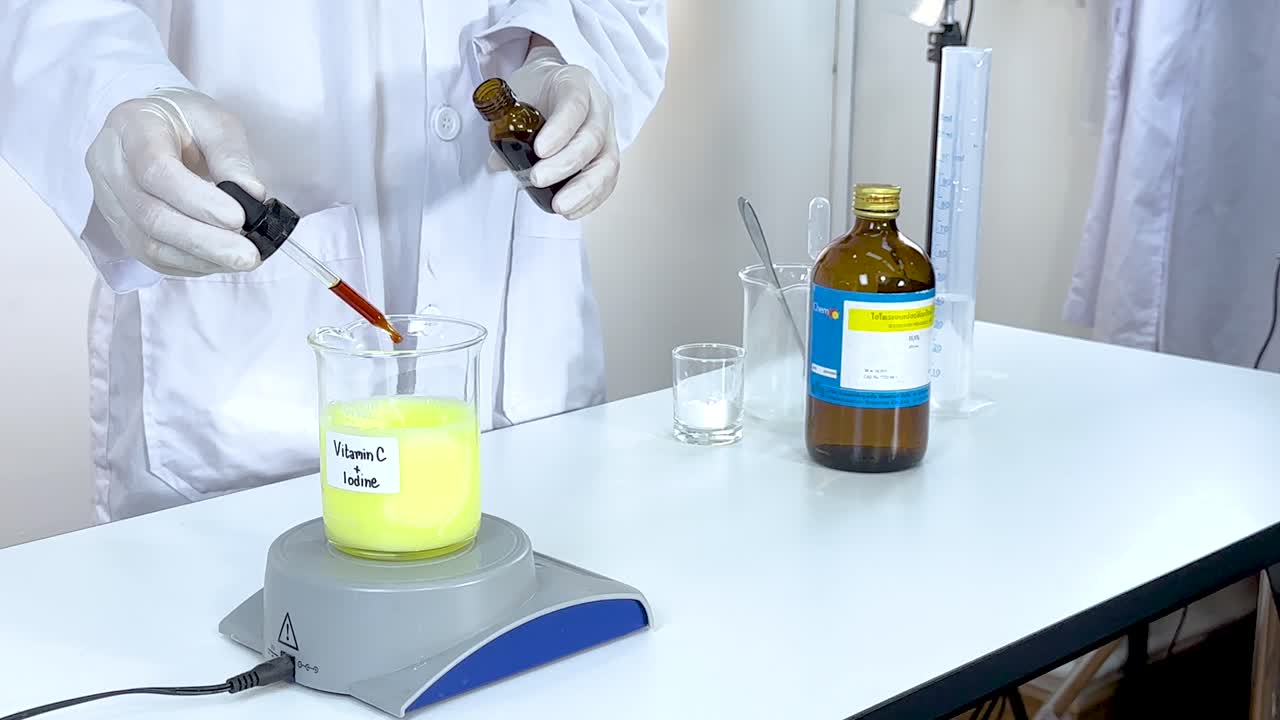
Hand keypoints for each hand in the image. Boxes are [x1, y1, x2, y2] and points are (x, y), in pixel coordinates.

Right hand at [85, 88, 264, 276]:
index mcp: (131, 126)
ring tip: (240, 259)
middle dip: (204, 241)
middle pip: (150, 214)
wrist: (157, 127)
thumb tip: (252, 197)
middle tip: (248, 255)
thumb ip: (232, 157)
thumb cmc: (187, 122)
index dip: (197, 200)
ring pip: (147, 242)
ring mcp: (108, 199)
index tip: (239, 218)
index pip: (155, 170)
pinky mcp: (118, 226)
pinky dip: (189, 264)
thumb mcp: (216, 123)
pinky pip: (149, 256)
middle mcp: (108, 164)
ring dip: (199, 258)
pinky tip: (218, 260)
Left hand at [499, 44, 618, 219]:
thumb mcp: (518, 95)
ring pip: (607, 163)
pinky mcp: (608, 156)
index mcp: (575, 83)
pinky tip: (571, 211)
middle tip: (537, 179)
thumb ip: (506, 125)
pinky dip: (590, 200)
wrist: (554, 86)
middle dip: (565, 164)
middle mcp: (598, 107)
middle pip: (592, 138)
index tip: (538, 150)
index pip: (574, 104)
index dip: (559, 129)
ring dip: (583, 189)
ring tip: (559, 206)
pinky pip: (607, 181)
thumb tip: (497, 162)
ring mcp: (608, 133)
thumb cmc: (538, 90)